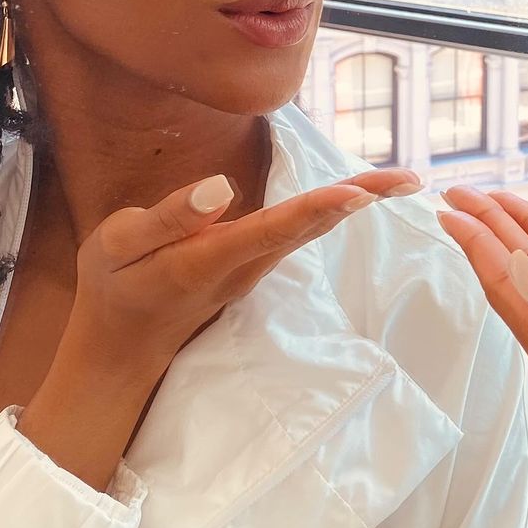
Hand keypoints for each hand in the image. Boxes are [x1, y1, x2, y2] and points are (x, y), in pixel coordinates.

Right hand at [20, 166, 419, 489]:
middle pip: (310, 227)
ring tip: (402, 181)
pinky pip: (300, 232)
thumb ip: (169, 218)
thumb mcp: (116, 247)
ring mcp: (254, 269)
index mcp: (210, 259)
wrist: (120, 348)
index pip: (273, 228)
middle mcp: (245, 267)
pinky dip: (332, 211)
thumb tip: (220, 188)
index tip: (360, 193)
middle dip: (361, 200)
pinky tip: (358, 195)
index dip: (318, 208)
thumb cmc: (114, 288)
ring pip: (311, 230)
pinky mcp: (254, 265)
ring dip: (356, 204)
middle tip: (413, 179)